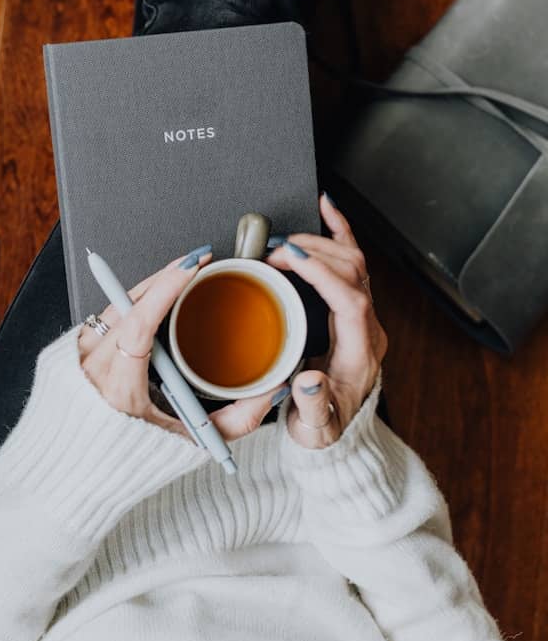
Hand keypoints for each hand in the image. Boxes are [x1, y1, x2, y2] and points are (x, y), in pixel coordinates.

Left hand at [77, 248, 287, 441]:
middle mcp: (92, 368)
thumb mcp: (189, 446)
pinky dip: (132, 299)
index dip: (166, 288)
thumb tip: (271, 390)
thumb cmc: (127, 458)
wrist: (75, 469)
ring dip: (150, 284)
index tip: (191, 266)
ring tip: (183, 271)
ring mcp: (78, 356)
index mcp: (118, 391)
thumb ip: (235, 421)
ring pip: (117, 302)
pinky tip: (156, 292)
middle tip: (199, 261)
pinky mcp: (73, 350)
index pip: (139, 325)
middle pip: (130, 304)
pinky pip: (106, 313)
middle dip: (166, 276)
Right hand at [263, 193, 387, 449]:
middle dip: (313, 252)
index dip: (322, 273)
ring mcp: (363, 316)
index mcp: (360, 355)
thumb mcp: (313, 429)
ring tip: (284, 239)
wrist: (336, 431)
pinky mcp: (353, 307)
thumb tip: (309, 382)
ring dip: (321, 242)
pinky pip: (352, 261)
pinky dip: (340, 231)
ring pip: (354, 262)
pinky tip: (326, 209)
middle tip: (273, 250)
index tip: (291, 256)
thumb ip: (312, 409)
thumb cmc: (322, 430)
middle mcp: (368, 329)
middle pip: (353, 273)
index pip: (350, 301)